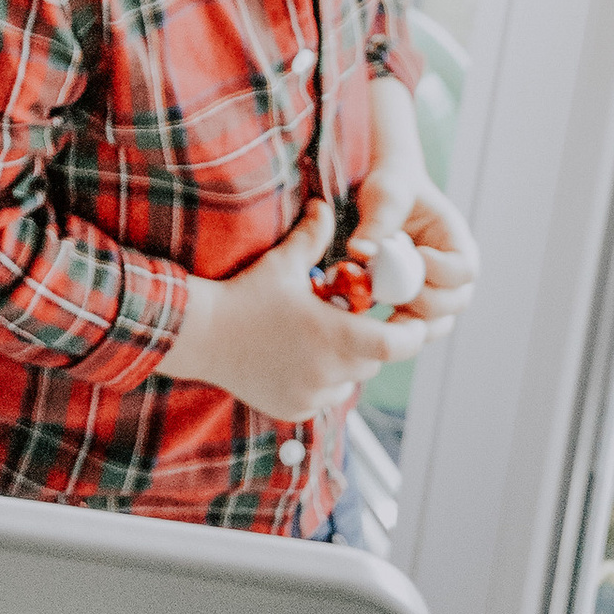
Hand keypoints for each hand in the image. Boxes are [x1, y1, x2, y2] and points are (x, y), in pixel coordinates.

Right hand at [165, 198, 397, 420]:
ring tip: (317, 338)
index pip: (396, 345)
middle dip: (369, 342)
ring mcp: (312, 395)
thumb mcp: (283, 262)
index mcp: (333, 335)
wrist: (201, 334)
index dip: (411, 334)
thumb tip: (325, 204)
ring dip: (345, 363)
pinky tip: (295, 358)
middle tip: (348, 319)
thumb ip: (312, 235)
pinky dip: (321, 381)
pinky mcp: (295, 409)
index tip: (412, 322)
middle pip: (373, 361)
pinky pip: (324, 397)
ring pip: (349, 381)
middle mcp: (328, 372)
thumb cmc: (245, 295)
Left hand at [351, 172, 477, 339]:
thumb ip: (376, 221)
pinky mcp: (416, 305)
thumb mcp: (385, 194)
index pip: (464, 270)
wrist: (385, 196)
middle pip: (455, 302)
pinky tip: (372, 320)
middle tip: (391, 291)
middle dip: (424, 301)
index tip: (414, 257)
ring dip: (412, 321)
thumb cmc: (393, 187)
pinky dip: (398, 327)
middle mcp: (454, 274)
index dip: (441, 271)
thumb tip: (359, 252)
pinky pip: (416, 326)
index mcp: (457, 242)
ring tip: (381, 311)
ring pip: (438, 322)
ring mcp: (438, 292)